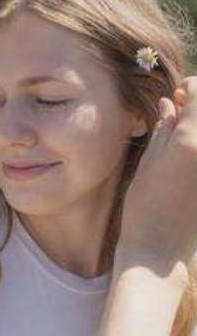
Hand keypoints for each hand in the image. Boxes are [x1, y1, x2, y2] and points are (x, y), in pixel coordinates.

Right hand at [118, 77, 196, 267]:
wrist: (161, 247)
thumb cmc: (144, 203)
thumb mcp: (148, 160)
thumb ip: (164, 128)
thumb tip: (170, 103)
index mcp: (192, 139)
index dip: (189, 88)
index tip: (177, 96)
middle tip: (181, 110)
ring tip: (184, 131)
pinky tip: (189, 151)